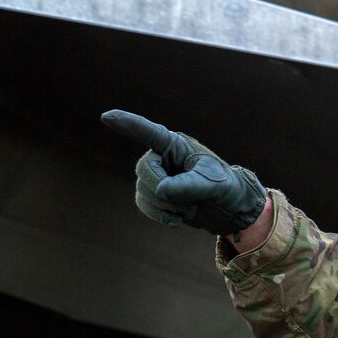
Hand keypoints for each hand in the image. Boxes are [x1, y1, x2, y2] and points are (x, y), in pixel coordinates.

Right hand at [101, 110, 265, 234]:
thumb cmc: (227, 187)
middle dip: (164, 191)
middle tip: (191, 203)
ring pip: (143, 191)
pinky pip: (144, 204)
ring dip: (166, 206)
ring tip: (189, 209)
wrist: (231, 210)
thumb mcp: (214, 185)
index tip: (106, 116)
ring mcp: (158, 176)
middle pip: (145, 171)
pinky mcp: (156, 195)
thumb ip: (189, 185)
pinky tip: (176, 220)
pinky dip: (159, 215)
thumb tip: (161, 190)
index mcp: (176, 145)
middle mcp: (163, 157)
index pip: (149, 132)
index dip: (127, 124)